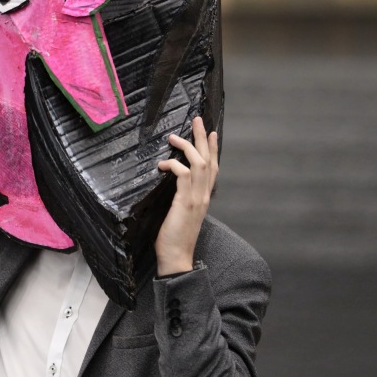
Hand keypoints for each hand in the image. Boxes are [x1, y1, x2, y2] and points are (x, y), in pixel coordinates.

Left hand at [154, 117, 218, 275]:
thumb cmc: (176, 236)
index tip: (212, 132)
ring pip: (198, 163)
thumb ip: (184, 197)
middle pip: (209, 160)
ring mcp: (196, 198)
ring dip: (187, 146)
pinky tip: (162, 164)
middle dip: (203, 138)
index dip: (213, 149)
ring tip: (174, 137)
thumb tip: (177, 185)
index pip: (213, 168)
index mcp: (205, 197)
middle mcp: (204, 195)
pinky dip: (173, 165)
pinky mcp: (185, 201)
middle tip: (198, 120)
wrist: (177, 256)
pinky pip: (182, 175)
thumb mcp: (183, 213)